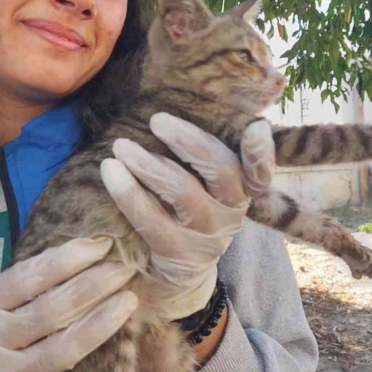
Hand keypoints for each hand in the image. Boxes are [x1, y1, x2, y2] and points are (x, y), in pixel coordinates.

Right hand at [0, 237, 136, 371]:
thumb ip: (32, 283)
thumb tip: (90, 251)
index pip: (24, 278)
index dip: (65, 260)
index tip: (101, 245)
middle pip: (47, 312)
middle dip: (90, 287)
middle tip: (123, 270)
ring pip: (60, 349)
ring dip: (99, 324)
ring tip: (128, 302)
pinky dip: (87, 366)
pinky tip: (111, 350)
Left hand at [100, 113, 274, 320]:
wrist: (179, 271)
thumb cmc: (190, 210)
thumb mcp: (208, 187)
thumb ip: (205, 155)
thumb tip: (188, 100)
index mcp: (243, 191)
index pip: (260, 172)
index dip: (261, 152)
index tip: (257, 126)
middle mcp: (231, 212)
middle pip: (221, 171)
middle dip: (189, 141)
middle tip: (156, 119)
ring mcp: (205, 235)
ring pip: (183, 192)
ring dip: (149, 164)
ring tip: (121, 146)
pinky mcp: (176, 252)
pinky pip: (151, 220)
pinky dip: (128, 192)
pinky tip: (110, 170)